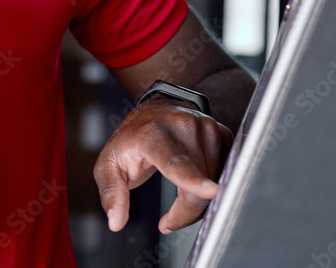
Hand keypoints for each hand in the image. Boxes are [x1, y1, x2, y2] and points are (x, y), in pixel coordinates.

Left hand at [93, 97, 233, 233]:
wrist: (155, 111)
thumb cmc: (132, 139)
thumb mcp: (109, 165)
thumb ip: (112, 193)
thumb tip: (115, 222)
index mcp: (153, 135)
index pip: (175, 162)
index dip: (192, 180)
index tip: (210, 191)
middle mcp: (184, 128)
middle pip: (198, 189)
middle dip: (185, 214)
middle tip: (168, 221)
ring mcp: (207, 129)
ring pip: (216, 186)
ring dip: (199, 203)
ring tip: (180, 199)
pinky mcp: (224, 136)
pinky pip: (226, 176)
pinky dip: (212, 190)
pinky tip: (196, 183)